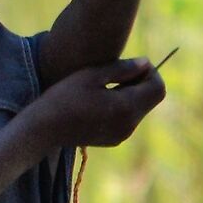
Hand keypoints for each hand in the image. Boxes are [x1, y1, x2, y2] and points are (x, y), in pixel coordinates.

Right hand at [30, 56, 166, 149]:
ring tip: (105, 86)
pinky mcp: (114, 139)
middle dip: (142, 82)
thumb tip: (146, 63)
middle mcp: (129, 124)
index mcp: (126, 107)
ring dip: (132, 93)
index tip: (131, 65)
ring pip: (141, 108)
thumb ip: (123, 68)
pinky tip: (100, 101)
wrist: (45, 129)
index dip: (150, 72)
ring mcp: (123, 134)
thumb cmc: (65, 96)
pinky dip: (123, 106)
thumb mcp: (93, 75)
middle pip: (152, 98)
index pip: (157, 88)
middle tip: (116, 73)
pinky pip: (129, 118)